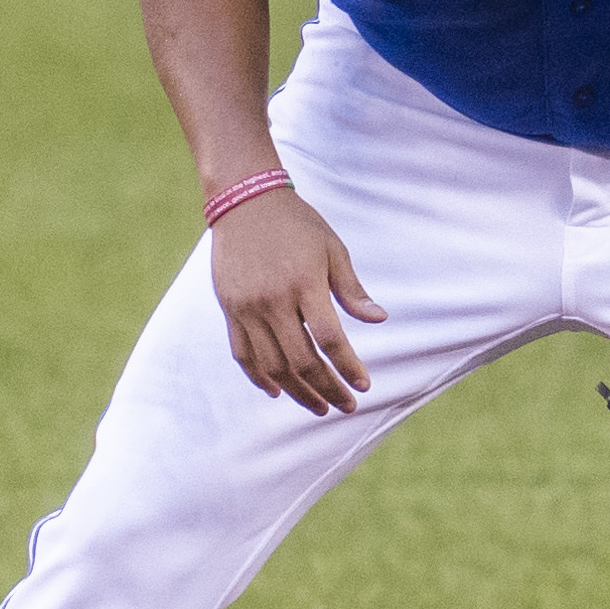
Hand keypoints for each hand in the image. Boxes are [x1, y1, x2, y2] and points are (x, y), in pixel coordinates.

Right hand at [212, 189, 387, 414]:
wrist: (245, 200)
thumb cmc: (297, 223)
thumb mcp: (332, 249)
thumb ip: (352, 289)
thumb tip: (379, 319)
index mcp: (304, 284)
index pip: (330, 339)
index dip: (348, 367)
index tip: (364, 385)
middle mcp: (273, 301)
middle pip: (302, 361)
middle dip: (327, 389)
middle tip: (346, 406)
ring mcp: (248, 308)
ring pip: (272, 365)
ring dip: (297, 392)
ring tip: (318, 407)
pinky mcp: (230, 309)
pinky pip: (243, 353)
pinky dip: (259, 377)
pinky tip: (277, 391)